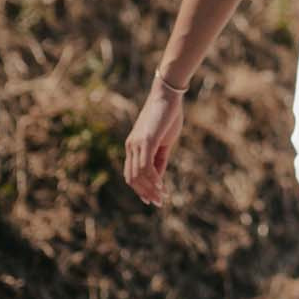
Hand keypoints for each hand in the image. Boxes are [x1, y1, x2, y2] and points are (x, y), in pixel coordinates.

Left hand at [124, 83, 184, 206]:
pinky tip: (162, 186)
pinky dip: (153, 179)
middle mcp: (131, 146)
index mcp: (133, 146)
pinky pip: (146, 166)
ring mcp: (137, 143)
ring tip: (162, 198)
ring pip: (138, 175)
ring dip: (150, 189)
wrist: (168, 95)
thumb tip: (158, 178)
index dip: (140, 189)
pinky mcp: (146, 140)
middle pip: (132, 178)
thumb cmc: (167, 116)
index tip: (152, 199)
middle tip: (159, 203)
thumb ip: (159, 159)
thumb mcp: (164, 142)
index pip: (131, 174)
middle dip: (145, 193)